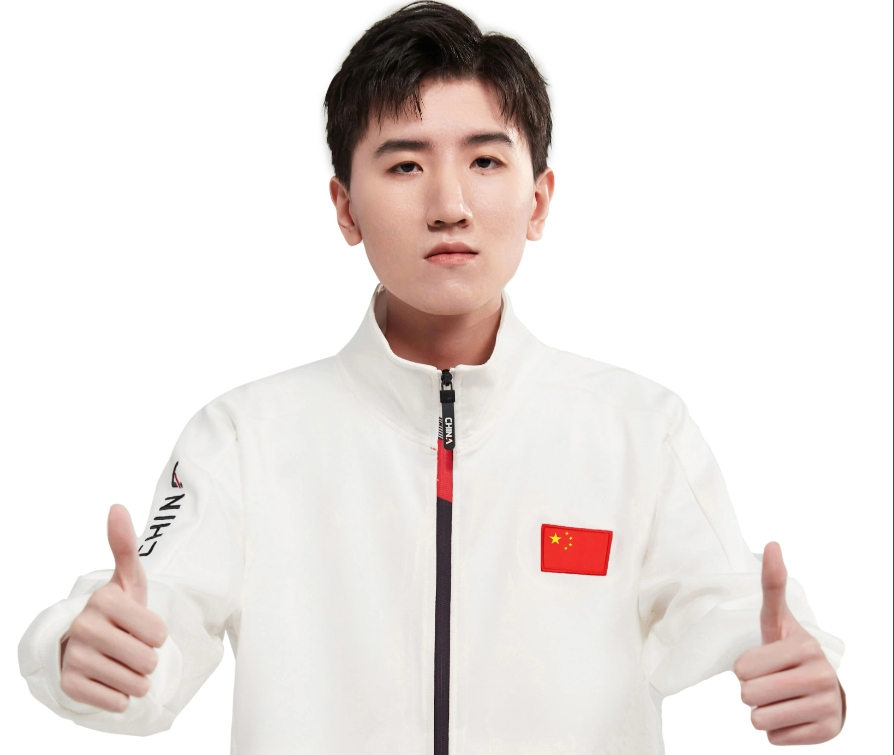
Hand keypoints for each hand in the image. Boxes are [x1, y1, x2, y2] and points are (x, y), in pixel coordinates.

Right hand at [60, 504, 167, 711]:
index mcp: (104, 599)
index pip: (158, 633)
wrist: (86, 643)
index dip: (157, 634)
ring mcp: (74, 657)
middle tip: (132, 647)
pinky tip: (110, 681)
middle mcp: (84, 626)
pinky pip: (115, 702)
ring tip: (122, 663)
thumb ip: (125, 546)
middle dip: (147, 658)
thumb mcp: (129, 579)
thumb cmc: (118, 610)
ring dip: (136, 679)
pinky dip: (120, 697)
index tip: (140, 626)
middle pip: (147, 660)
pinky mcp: (69, 685)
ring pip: (134, 683)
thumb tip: (116, 506)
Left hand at [733, 542, 843, 744]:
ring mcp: (827, 704)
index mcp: (804, 646)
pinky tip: (792, 716)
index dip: (744, 669)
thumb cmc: (789, 652)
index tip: (761, 662)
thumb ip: (772, 586)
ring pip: (760, 720)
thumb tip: (772, 543)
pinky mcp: (828, 731)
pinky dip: (778, 731)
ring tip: (779, 699)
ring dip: (762, 713)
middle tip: (769, 684)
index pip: (743, 669)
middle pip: (749, 696)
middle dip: (751, 693)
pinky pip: (776, 739)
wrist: (824, 691)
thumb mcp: (777, 621)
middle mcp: (821, 674)